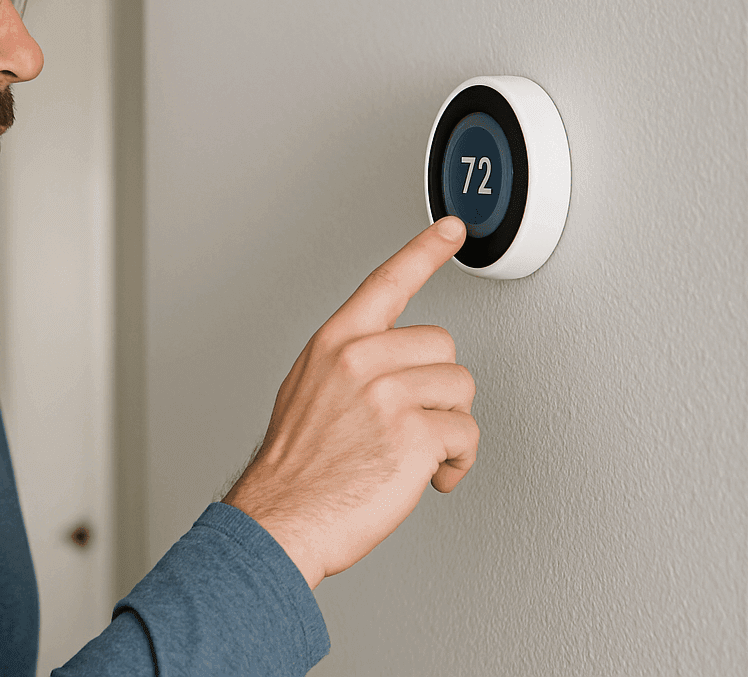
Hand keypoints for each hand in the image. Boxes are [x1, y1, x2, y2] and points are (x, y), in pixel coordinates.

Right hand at [222, 216, 477, 590]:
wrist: (282, 519)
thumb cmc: (295, 470)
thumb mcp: (307, 393)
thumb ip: (348, 367)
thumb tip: (391, 368)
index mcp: (335, 344)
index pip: (387, 283)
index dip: (423, 252)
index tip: (451, 228)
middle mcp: (361, 359)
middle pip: (442, 346)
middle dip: (437, 389)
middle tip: (413, 424)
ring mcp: (388, 395)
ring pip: (460, 389)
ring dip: (449, 428)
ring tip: (417, 455)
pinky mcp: (414, 434)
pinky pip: (465, 435)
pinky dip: (455, 463)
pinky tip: (428, 477)